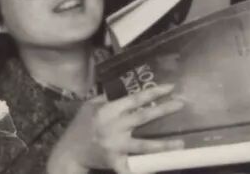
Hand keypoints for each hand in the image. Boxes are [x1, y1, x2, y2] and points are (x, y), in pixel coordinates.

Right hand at [48, 85, 183, 173]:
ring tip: (180, 143)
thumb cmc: (80, 126)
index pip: (135, 99)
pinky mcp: (114, 162)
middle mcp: (113, 127)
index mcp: (108, 110)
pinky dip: (142, 170)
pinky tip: (157, 169)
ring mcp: (114, 146)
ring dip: (163, 145)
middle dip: (164, 110)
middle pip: (143, 117)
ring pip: (142, 145)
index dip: (153, 92)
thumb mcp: (90, 106)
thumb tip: (125, 85)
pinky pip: (130, 169)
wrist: (67, 154)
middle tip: (182, 103)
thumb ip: (107, 97)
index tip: (170, 86)